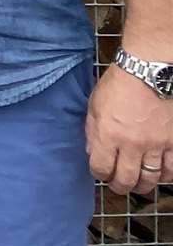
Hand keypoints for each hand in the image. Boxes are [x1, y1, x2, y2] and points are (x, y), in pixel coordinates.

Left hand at [86, 62, 172, 193]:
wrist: (150, 71)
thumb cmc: (119, 84)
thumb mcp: (94, 105)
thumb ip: (92, 130)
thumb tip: (92, 150)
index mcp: (107, 135)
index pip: (100, 168)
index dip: (99, 175)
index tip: (100, 173)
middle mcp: (131, 145)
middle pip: (126, 179)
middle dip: (120, 186)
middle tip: (120, 186)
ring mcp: (156, 145)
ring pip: (150, 178)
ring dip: (143, 185)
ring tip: (140, 184)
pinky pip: (172, 168)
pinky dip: (166, 175)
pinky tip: (161, 174)